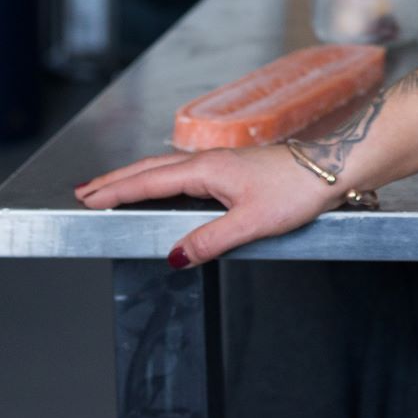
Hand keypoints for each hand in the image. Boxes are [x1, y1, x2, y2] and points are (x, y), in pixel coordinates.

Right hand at [74, 144, 341, 267]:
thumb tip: (174, 257)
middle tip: (84, 191)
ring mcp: (220, 162)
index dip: (116, 191)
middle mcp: (209, 160)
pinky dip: (159, 177)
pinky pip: (182, 170)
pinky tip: (161, 185)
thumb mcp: (251, 223)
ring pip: (165, 167)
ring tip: (111, 187)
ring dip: (135, 176)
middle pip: (150, 168)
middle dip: (115, 180)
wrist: (332, 166)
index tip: (87, 197)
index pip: (148, 181)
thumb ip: (209, 240)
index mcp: (207, 169)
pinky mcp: (231, 167)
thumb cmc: (297, 189)